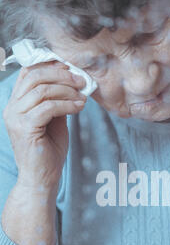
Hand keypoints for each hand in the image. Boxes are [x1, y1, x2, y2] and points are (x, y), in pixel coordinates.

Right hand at [2, 61, 86, 188]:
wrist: (42, 178)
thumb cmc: (48, 151)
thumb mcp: (54, 120)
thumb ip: (56, 101)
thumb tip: (71, 82)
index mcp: (16, 104)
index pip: (28, 73)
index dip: (49, 65)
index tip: (70, 68)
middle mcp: (12, 108)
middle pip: (34, 76)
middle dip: (61, 75)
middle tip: (81, 80)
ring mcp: (16, 118)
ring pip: (42, 90)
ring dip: (67, 90)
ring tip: (83, 96)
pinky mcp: (25, 128)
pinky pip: (48, 107)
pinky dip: (67, 104)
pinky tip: (79, 107)